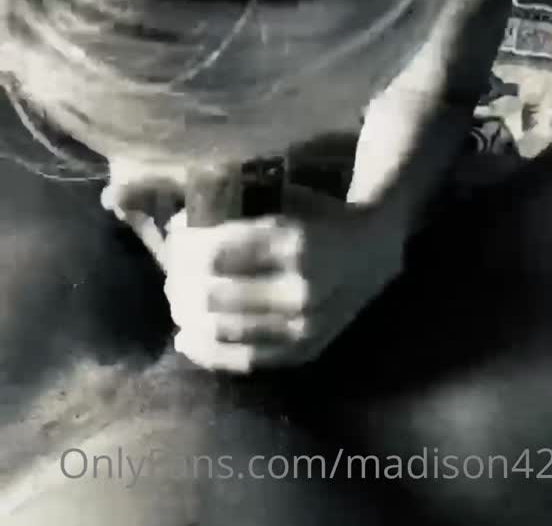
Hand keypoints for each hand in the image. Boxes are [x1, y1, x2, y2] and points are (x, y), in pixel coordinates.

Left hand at [164, 186, 405, 372]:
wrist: (376, 249)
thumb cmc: (321, 215)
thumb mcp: (283, 197)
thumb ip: (235, 209)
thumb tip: (177, 224)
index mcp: (293, 241)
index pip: (216, 253)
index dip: (184, 248)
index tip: (174, 238)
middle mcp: (299, 287)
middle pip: (213, 294)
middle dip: (180, 284)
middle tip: (170, 274)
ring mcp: (303, 325)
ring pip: (224, 330)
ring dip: (189, 317)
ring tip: (176, 303)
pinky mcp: (304, 350)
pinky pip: (246, 360)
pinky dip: (208, 352)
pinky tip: (187, 339)